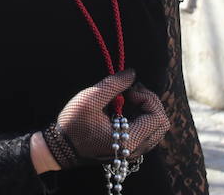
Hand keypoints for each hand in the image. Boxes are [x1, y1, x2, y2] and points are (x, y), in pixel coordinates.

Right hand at [52, 69, 166, 162]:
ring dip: (147, 109)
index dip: (147, 98)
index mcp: (130, 141)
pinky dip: (141, 117)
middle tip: (131, 92)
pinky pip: (147, 132)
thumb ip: (114, 84)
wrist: (61, 147)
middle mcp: (136, 150)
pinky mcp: (128, 149)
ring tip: (127, 98)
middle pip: (162, 123)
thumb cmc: (73, 124)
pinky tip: (125, 108)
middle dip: (150, 102)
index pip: (158, 117)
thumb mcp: (90, 99)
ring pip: (156, 128)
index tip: (128, 91)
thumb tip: (132, 73)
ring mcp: (133, 151)